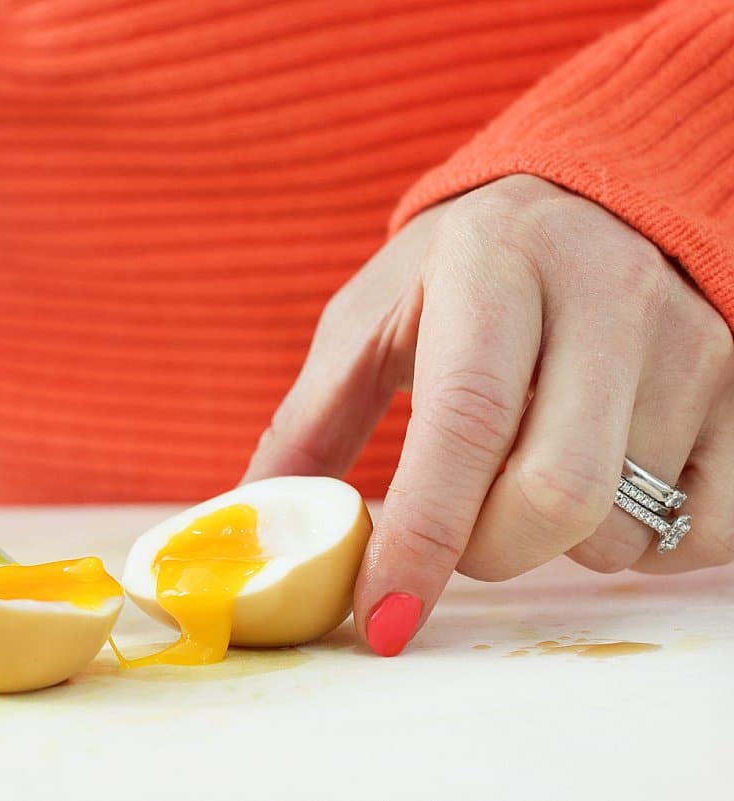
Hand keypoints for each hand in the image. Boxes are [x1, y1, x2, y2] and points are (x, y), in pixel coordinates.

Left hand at [245, 174, 733, 654]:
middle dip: (484, 552)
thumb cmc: (463, 272)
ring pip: (622, 527)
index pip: (466, 422)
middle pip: (555, 496)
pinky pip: (704, 533)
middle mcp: (607, 298)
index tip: (382, 617)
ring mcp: (694, 344)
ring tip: (525, 480)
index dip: (421, 535)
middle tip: (454, 528)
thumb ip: (312, 417)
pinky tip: (601, 491)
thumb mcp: (373, 317)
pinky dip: (638, 547)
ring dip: (554, 547)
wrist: (595, 201)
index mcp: (495, 270)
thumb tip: (254, 515)